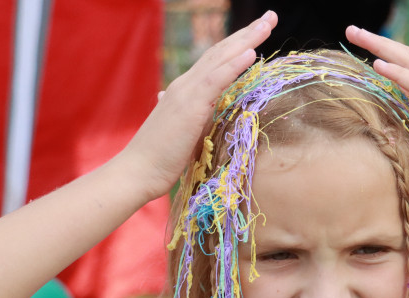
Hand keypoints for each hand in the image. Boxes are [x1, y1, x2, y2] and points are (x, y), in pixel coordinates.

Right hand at [114, 10, 277, 200]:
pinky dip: (233, 64)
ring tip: (266, 24)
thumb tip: (172, 101)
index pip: (215, 60)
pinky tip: (250, 52)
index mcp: (185, 90)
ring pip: (220, 58)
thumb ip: (185, 116)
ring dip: (246, 40)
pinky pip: (216, 80)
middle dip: (247, 33)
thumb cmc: (159, 158)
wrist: (138, 171)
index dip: (237, 45)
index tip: (258, 33)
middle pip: (220, 51)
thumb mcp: (179, 132)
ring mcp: (187, 92)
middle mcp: (186, 85)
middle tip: (270, 17)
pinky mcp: (190, 106)